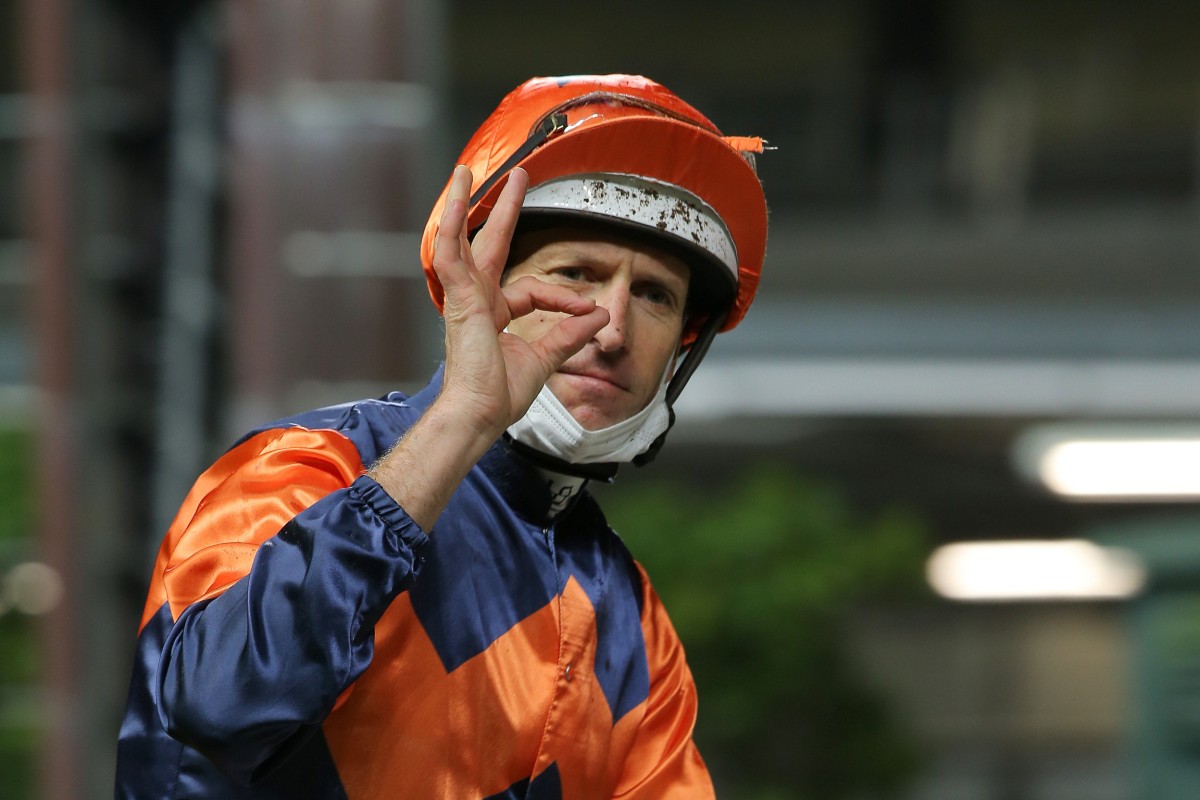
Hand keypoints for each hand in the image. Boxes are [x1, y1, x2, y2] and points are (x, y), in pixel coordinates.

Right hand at [431, 165, 608, 439]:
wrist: (480, 413)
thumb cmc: (500, 395)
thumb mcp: (545, 359)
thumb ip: (571, 334)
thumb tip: (601, 314)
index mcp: (494, 315)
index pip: (533, 291)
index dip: (564, 298)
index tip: (589, 312)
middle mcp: (477, 301)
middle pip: (492, 245)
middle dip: (506, 210)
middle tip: (519, 178)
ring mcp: (464, 298)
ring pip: (463, 240)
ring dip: (465, 203)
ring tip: (466, 173)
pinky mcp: (458, 298)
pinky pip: (450, 255)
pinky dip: (451, 228)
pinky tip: (455, 200)